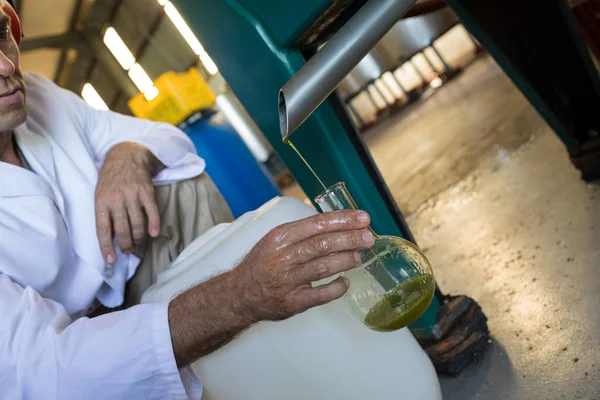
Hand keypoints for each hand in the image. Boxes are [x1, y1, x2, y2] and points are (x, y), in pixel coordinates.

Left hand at [95, 142, 164, 263]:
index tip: (111, 260)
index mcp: (101, 201)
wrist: (126, 155)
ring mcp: (132, 195)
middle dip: (126, 245)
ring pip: (137, 224)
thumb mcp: (100, 194)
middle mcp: (116, 199)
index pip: (103, 230)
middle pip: (123, 230)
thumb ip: (104, 213)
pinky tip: (154, 233)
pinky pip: (152, 212)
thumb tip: (110, 237)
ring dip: (138, 237)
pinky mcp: (147, 192)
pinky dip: (154, 225)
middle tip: (128, 250)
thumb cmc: (110, 178)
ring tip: (137, 241)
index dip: (107, 247)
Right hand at [168, 210, 374, 366]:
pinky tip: (345, 281)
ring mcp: (288, 281)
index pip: (317, 223)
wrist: (239, 294)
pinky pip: (322, 294)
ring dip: (347, 260)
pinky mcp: (293, 302)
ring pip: (324, 266)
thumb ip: (301, 231)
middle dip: (351, 239)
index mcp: (279, 237)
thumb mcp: (274, 240)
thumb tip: (338, 221)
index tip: (362, 218)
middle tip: (369, 237)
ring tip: (359, 256)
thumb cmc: (261, 264)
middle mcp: (283, 257)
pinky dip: (337, 287)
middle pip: (323, 244)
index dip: (343, 220)